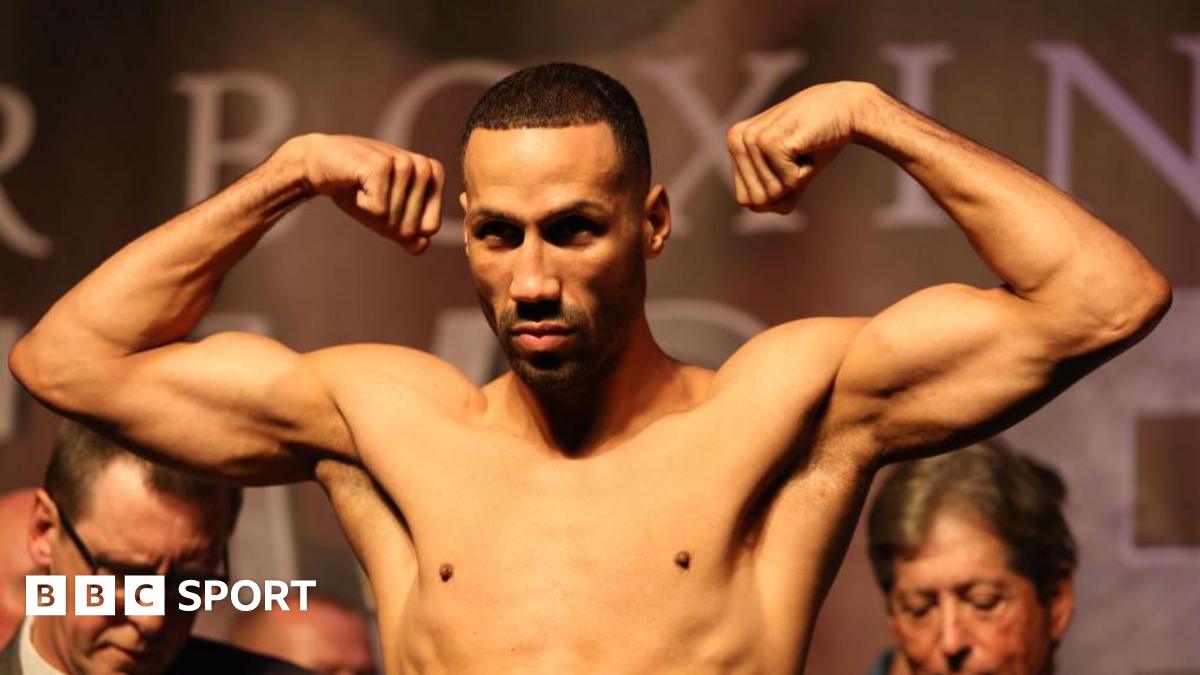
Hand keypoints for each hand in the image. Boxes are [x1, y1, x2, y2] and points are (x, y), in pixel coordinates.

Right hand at [288, 134, 443, 253]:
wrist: (321, 164)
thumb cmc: (357, 190)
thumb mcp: (387, 217)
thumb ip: (409, 233)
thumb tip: (422, 244)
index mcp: (434, 174)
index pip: (431, 228)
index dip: (402, 226)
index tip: (387, 204)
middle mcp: (424, 166)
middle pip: (412, 227)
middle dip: (386, 221)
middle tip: (371, 196)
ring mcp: (405, 163)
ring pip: (395, 219)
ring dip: (372, 211)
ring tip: (364, 187)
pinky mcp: (382, 165)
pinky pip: (378, 211)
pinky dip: (362, 204)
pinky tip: (355, 183)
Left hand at [726, 81, 874, 213]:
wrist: (846, 110)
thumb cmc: (817, 143)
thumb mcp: (789, 174)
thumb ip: (771, 195)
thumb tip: (754, 207)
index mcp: (735, 144)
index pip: (747, 200)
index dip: (776, 193)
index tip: (789, 165)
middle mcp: (737, 139)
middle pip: (756, 201)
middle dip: (784, 188)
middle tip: (796, 157)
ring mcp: (751, 139)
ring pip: (771, 193)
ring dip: (796, 178)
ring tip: (802, 149)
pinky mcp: (769, 141)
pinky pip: (787, 183)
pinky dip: (805, 173)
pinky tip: (808, 146)